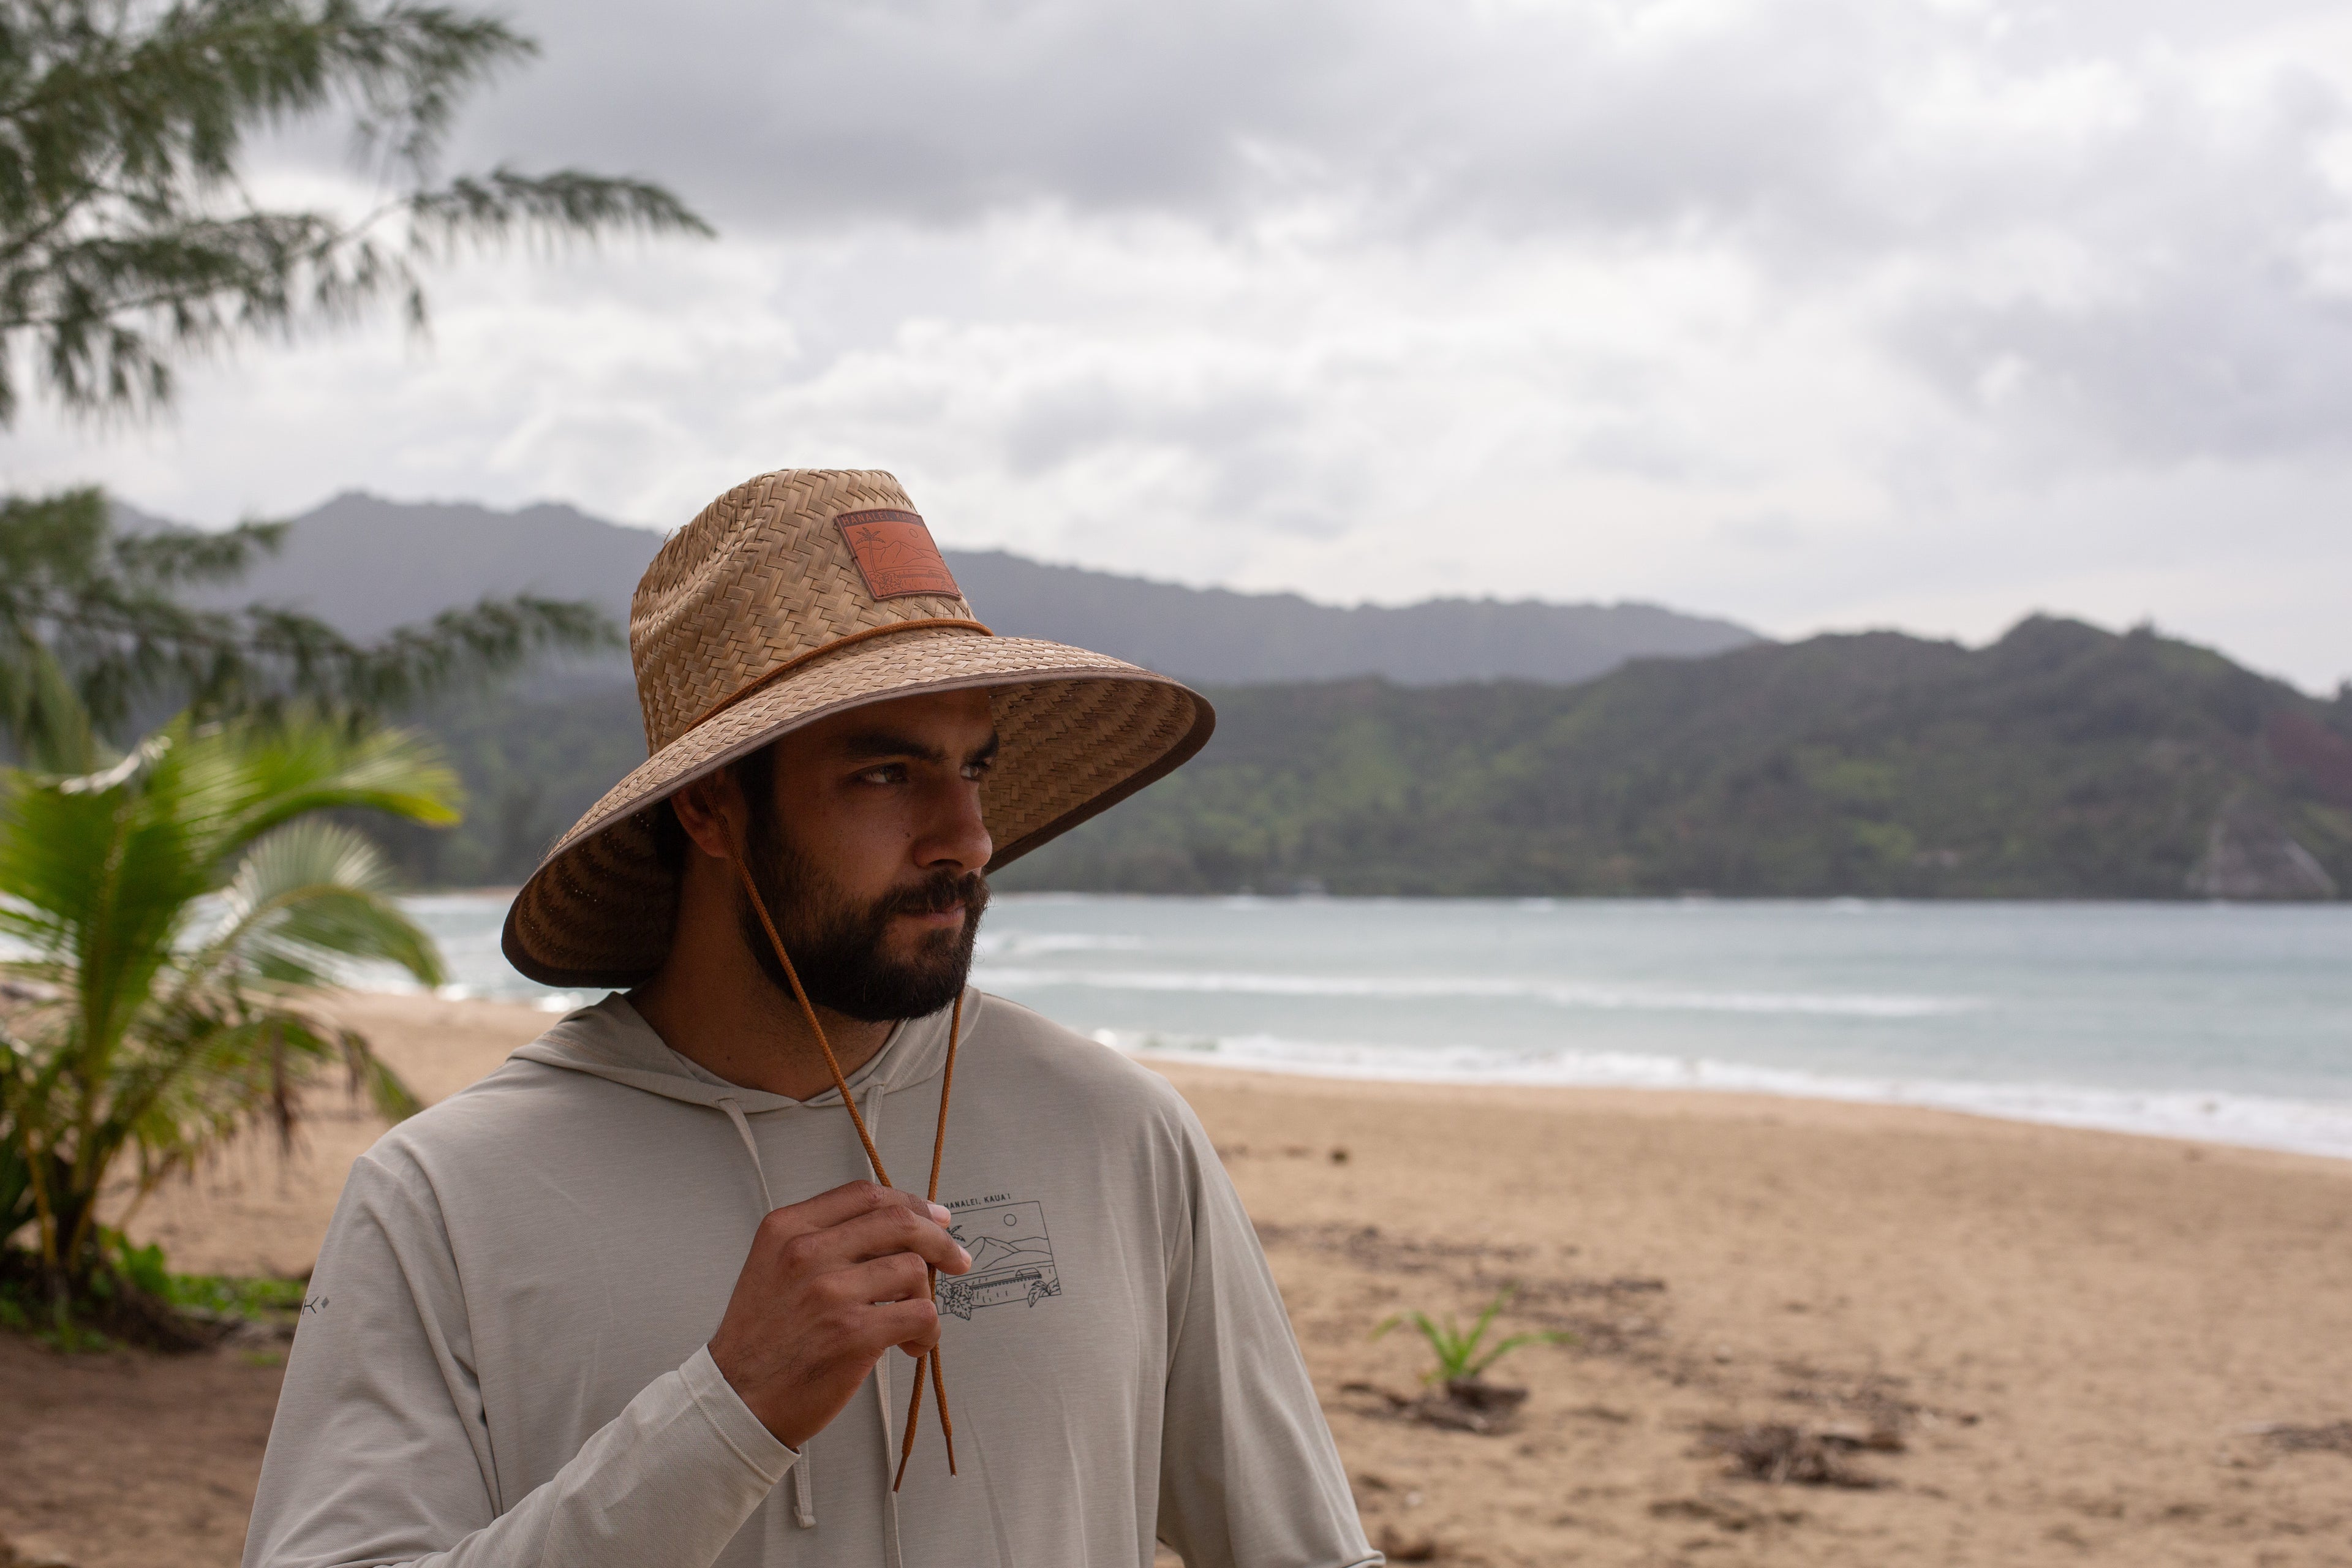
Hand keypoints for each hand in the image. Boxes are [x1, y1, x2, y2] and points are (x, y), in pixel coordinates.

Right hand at [707, 1179, 972, 1448]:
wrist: (737, 1400)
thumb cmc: (762, 1339)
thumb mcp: (773, 1266)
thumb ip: (824, 1240)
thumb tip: (898, 1227)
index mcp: (788, 1229)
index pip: (865, 1194)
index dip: (911, 1202)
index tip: (935, 1218)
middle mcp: (807, 1252)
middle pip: (898, 1220)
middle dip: (938, 1238)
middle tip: (956, 1258)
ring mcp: (831, 1292)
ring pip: (914, 1268)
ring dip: (926, 1296)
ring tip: (913, 1321)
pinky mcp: (854, 1334)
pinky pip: (920, 1314)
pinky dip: (928, 1331)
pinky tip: (912, 1344)